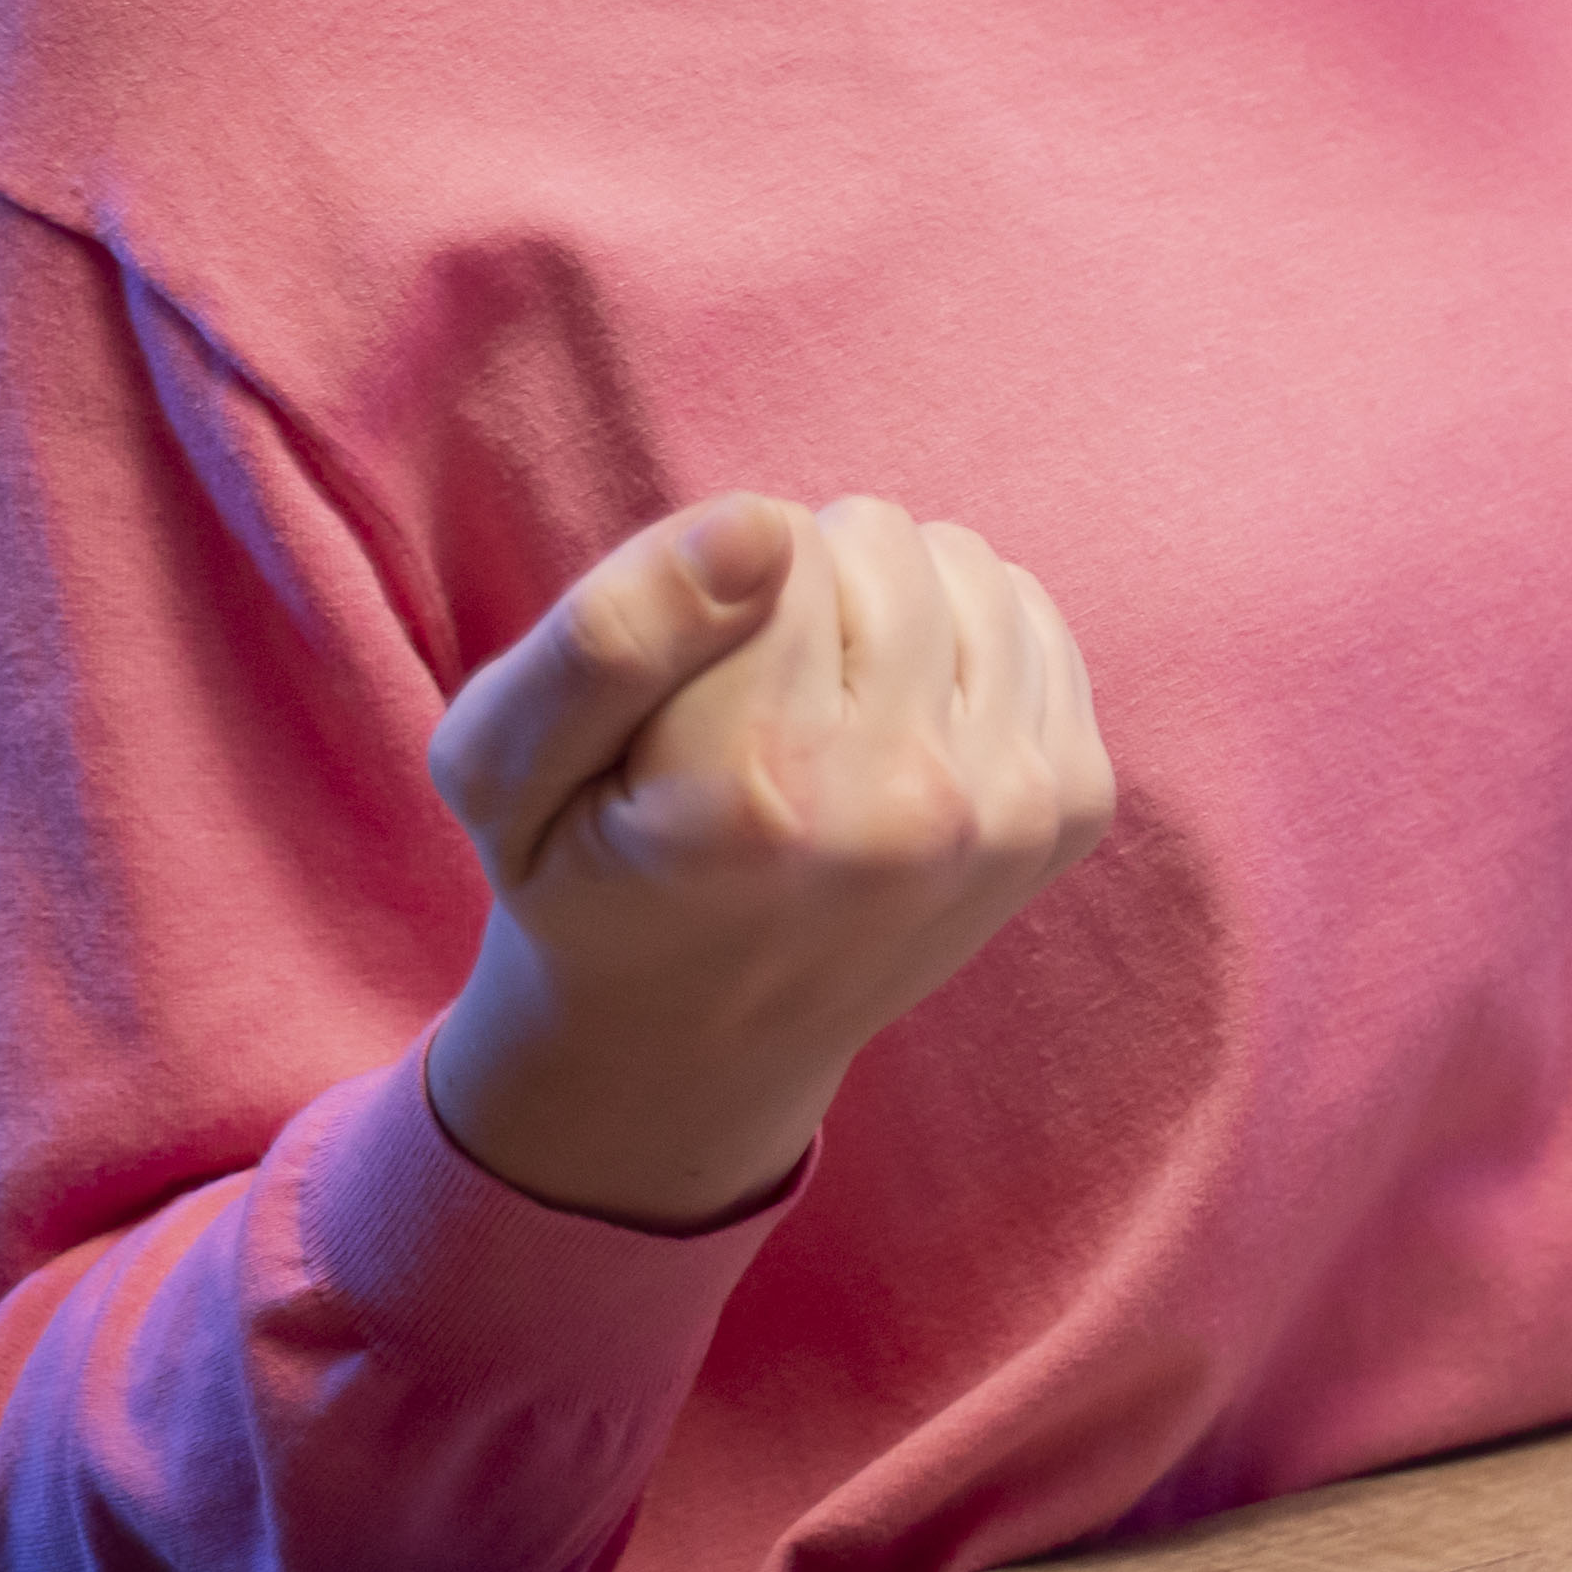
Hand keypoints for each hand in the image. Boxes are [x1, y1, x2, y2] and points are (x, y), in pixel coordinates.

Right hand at [418, 493, 1115, 1231]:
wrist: (691, 1047)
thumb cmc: (578, 881)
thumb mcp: (497, 765)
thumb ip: (609, 631)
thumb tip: (761, 524)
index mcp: (756, 796)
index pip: (768, 537)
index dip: (704, 582)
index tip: (675, 693)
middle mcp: (907, 812)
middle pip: (875, 537)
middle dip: (800, 587)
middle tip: (744, 708)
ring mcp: (1008, 816)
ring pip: (962, 562)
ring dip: (887, 603)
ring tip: (818, 711)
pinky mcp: (1073, 807)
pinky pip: (1031, 614)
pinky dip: (963, 640)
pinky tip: (895, 729)